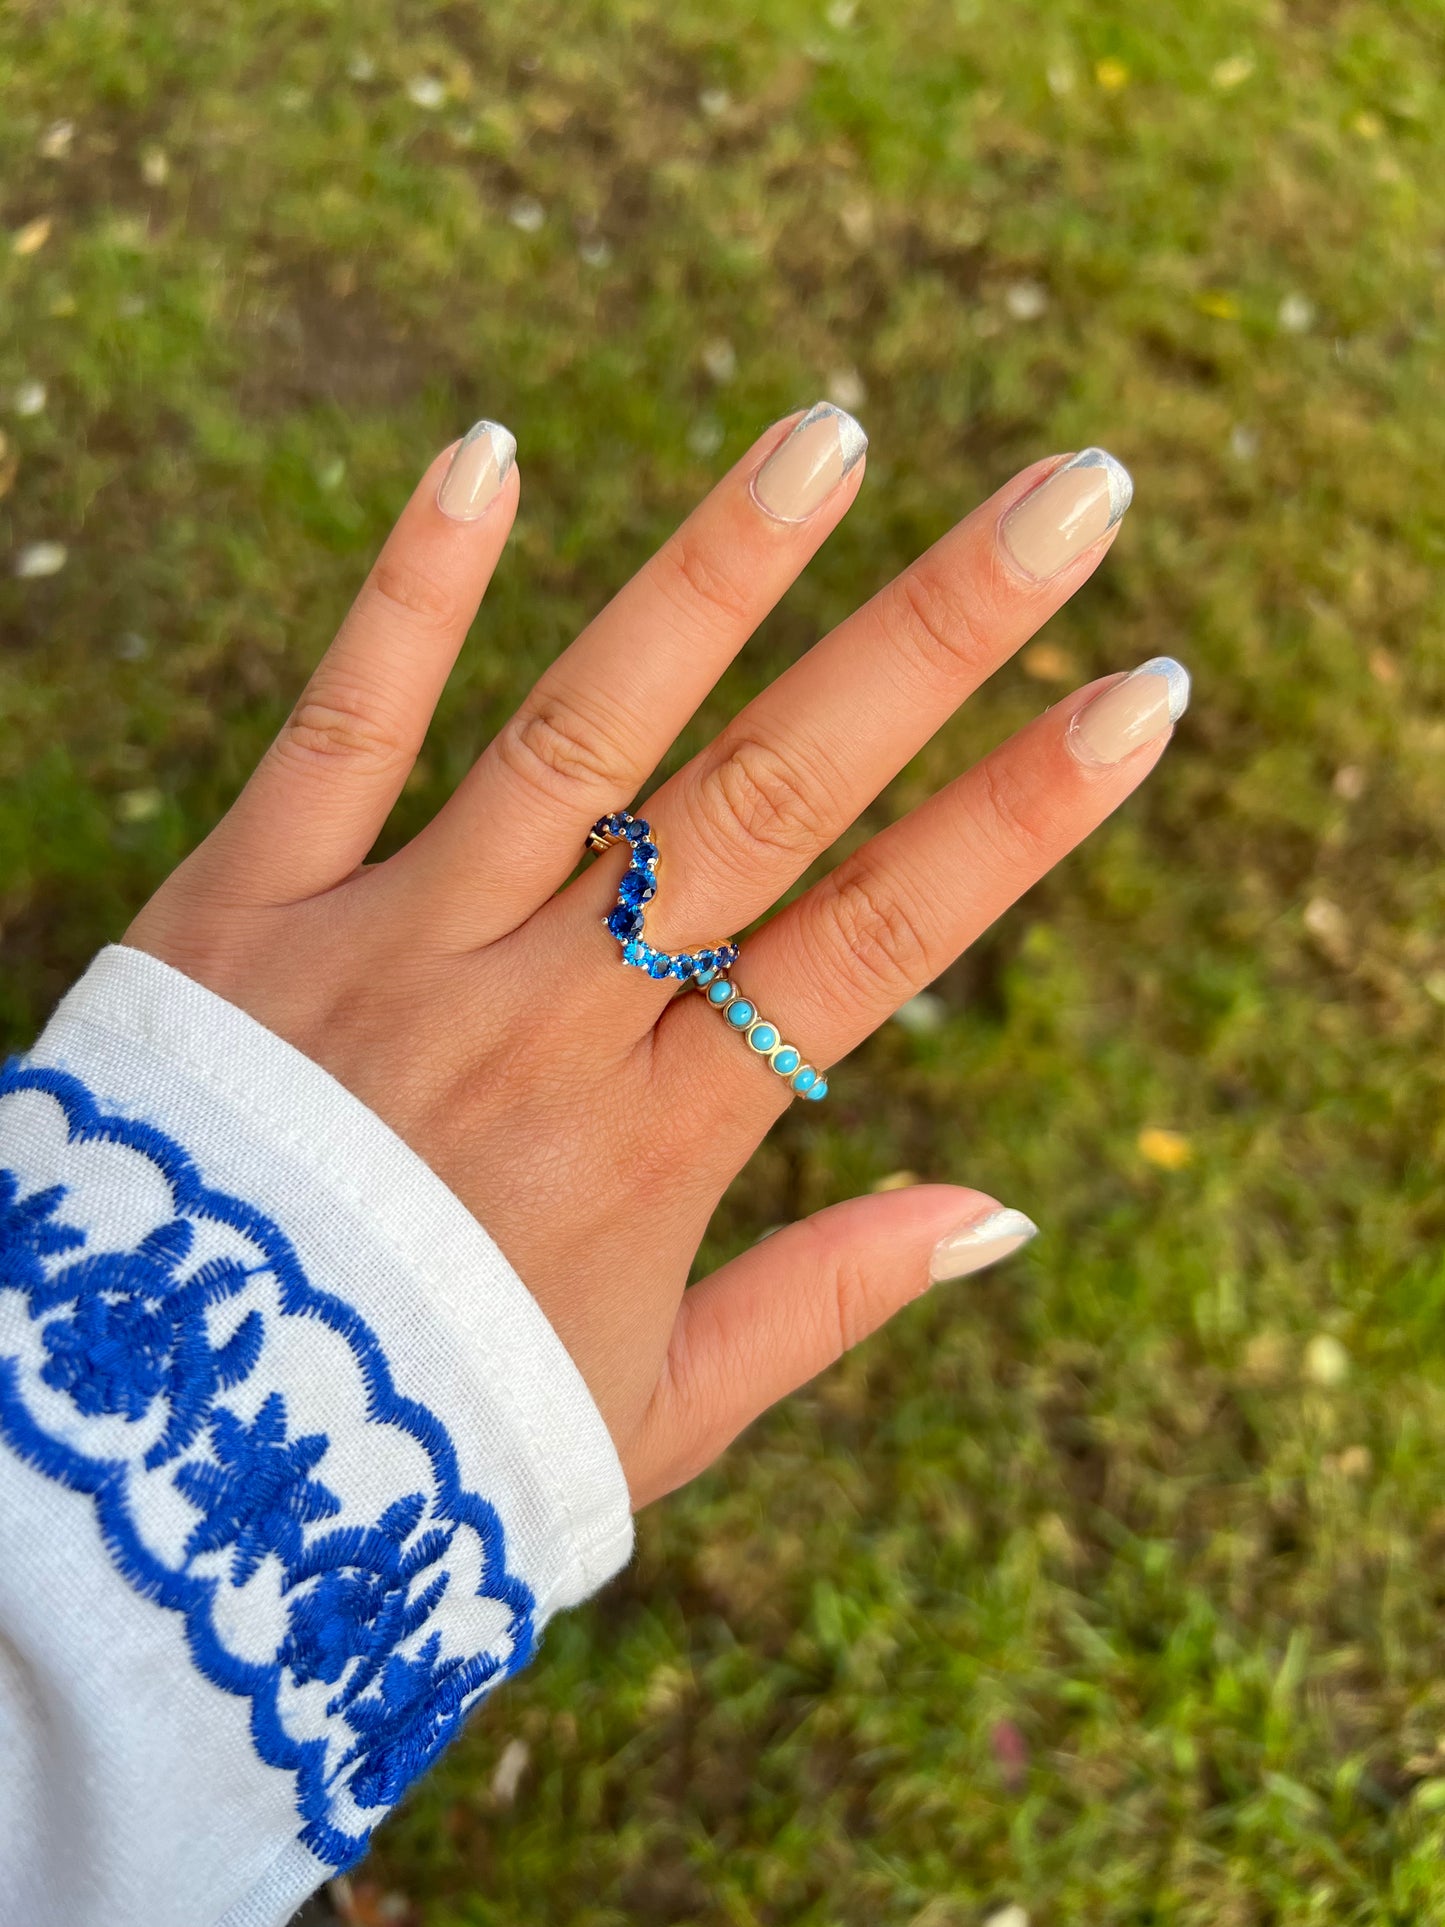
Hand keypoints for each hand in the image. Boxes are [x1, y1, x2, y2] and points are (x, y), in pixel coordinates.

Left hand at [126, 406, 1185, 1506]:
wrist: (155, 1463)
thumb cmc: (425, 1435)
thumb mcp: (648, 1418)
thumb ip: (824, 1305)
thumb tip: (1005, 1214)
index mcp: (656, 1143)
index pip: (878, 940)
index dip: (1021, 813)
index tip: (1142, 690)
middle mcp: (545, 1021)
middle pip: (771, 800)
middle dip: (934, 640)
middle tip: (1067, 497)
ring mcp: (394, 949)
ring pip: (581, 733)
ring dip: (714, 574)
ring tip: (832, 434)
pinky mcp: (247, 908)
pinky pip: (341, 729)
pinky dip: (409, 595)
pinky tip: (487, 454)